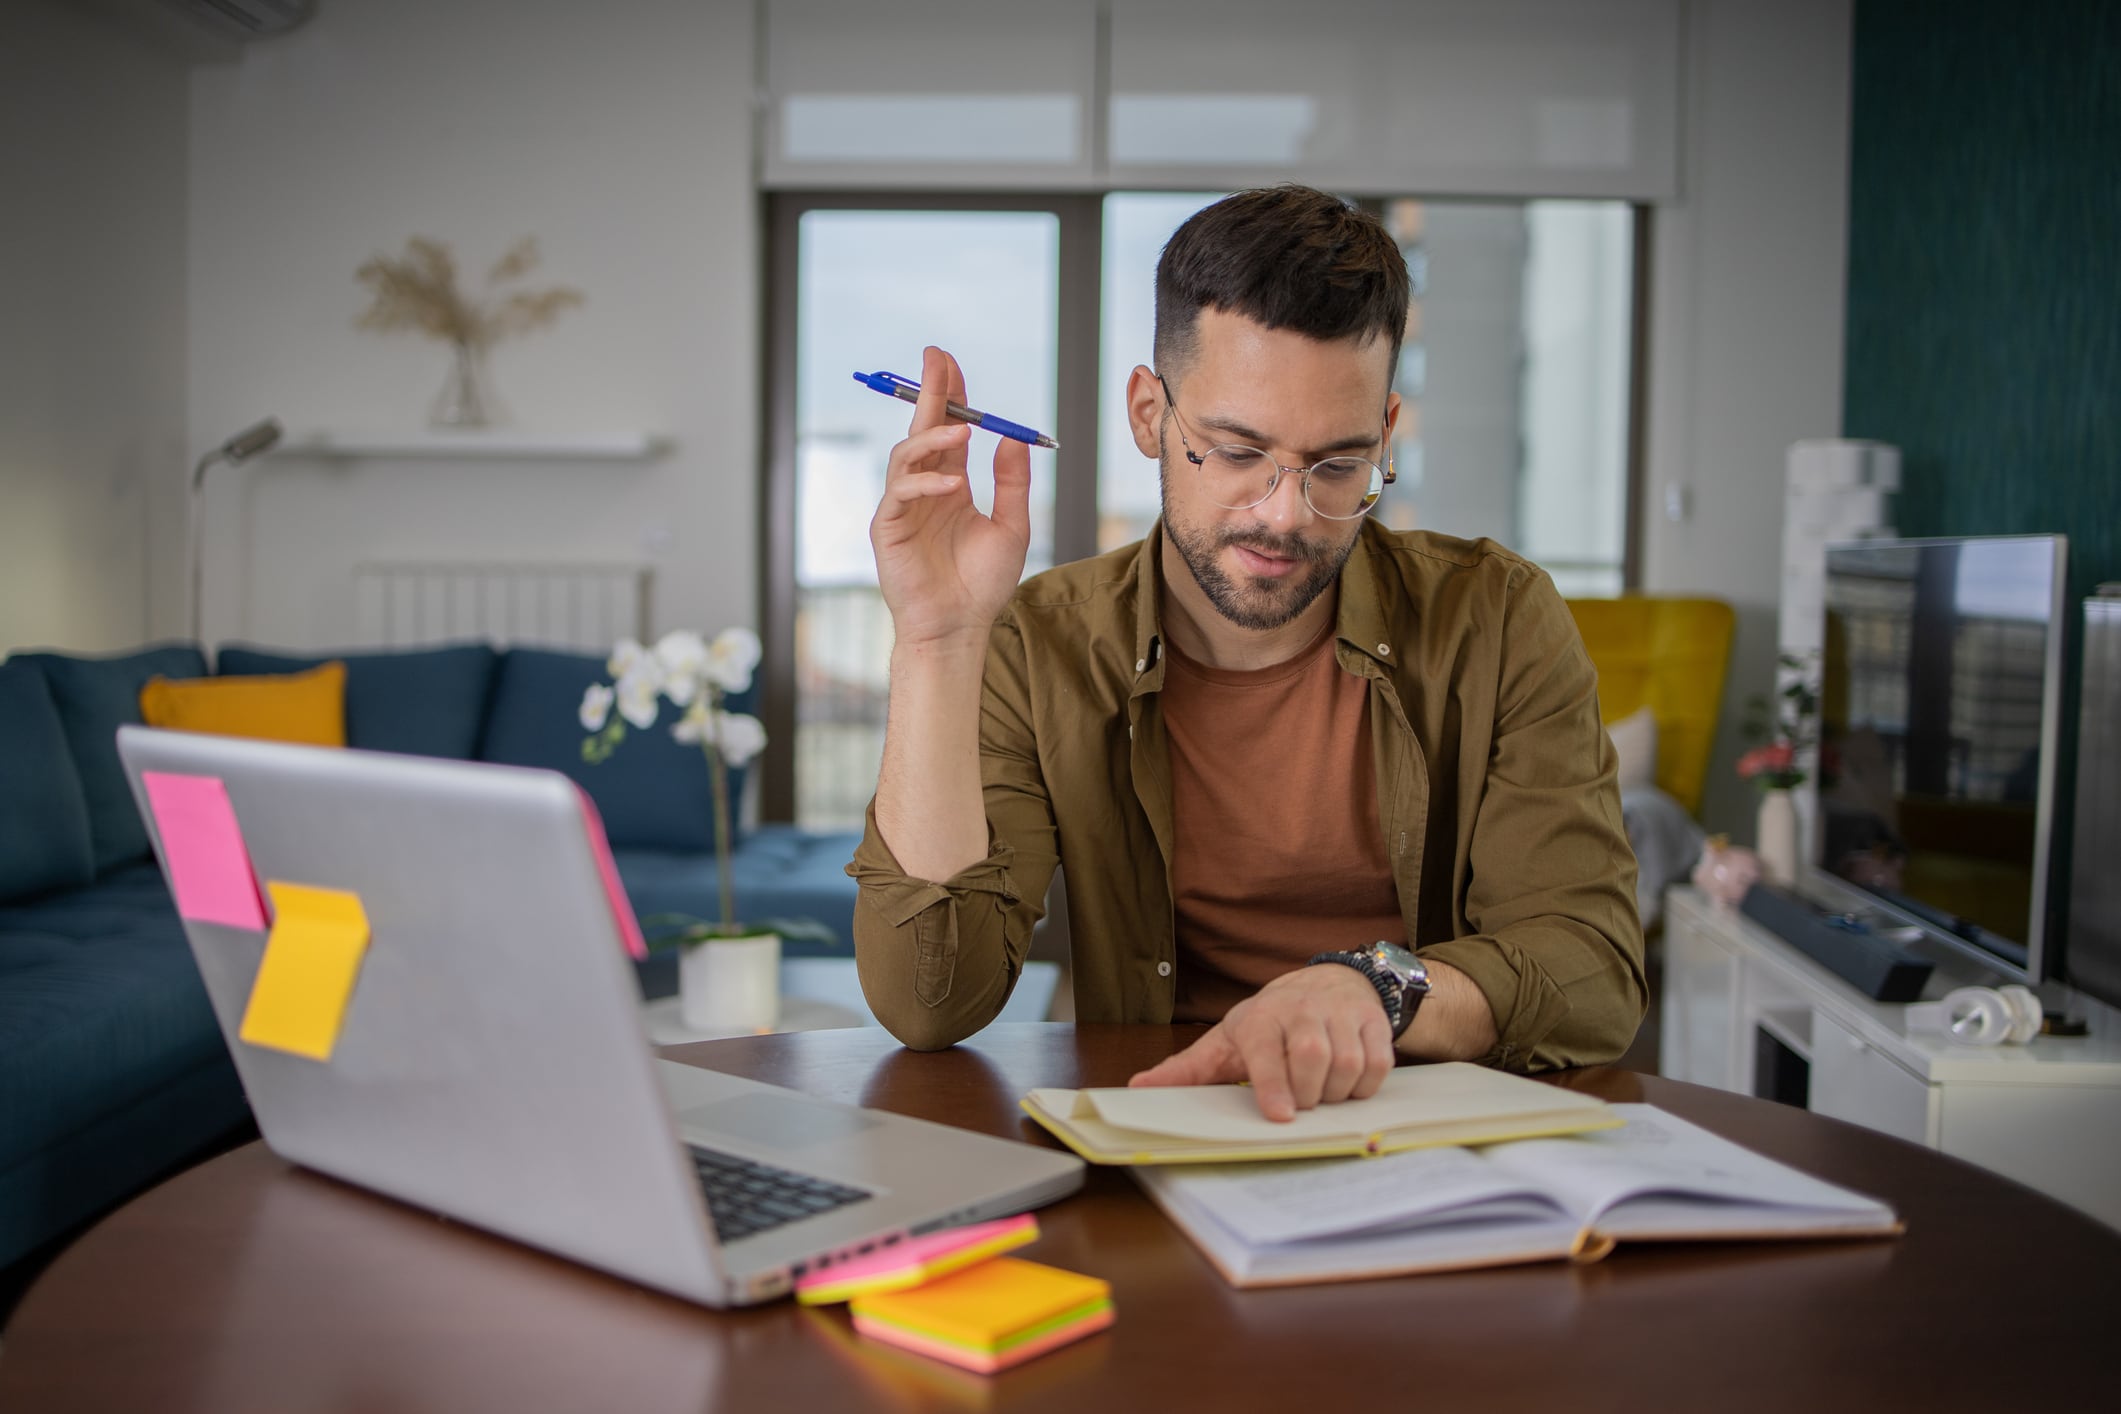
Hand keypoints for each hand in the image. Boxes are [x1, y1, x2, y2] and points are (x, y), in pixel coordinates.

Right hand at [869, 346, 1032, 646]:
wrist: (959, 626)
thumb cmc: (982, 584)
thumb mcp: (1012, 527)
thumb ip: (1012, 483)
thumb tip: (1012, 437)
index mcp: (951, 484)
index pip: (948, 429)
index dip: (949, 395)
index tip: (950, 363)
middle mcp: (924, 488)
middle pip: (921, 428)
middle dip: (928, 392)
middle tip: (935, 359)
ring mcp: (903, 506)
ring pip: (906, 455)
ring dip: (932, 436)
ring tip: (962, 430)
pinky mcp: (887, 527)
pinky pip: (899, 492)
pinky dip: (924, 482)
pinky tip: (951, 484)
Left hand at [1127, 964, 1396, 1121]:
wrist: (1326, 982)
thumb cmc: (1271, 1021)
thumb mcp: (1226, 1041)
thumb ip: (1186, 1070)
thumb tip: (1139, 1090)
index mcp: (1262, 1018)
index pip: (1267, 1050)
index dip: (1273, 1084)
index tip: (1280, 1116)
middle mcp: (1303, 1010)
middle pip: (1313, 1058)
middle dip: (1309, 1094)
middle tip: (1300, 1104)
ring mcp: (1341, 1014)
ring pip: (1348, 1064)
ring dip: (1336, 1093)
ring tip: (1321, 1093)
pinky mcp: (1373, 1022)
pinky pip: (1378, 1065)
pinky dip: (1364, 1086)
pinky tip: (1347, 1085)